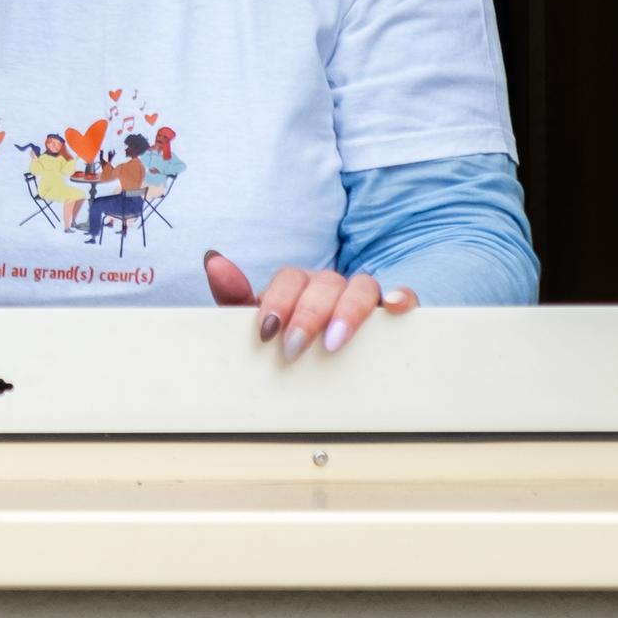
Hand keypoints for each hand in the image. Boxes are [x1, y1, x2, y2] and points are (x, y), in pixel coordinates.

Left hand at [204, 251, 416, 357]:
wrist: (319, 359)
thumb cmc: (288, 339)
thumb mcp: (261, 324)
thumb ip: (234, 296)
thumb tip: (213, 259)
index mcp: (298, 285)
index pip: (288, 279)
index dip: (277, 302)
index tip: (266, 333)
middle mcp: (331, 285)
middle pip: (323, 282)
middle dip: (307, 315)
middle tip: (294, 348)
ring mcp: (363, 296)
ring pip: (362, 285)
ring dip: (348, 311)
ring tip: (334, 343)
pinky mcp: (392, 312)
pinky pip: (404, 295)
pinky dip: (402, 297)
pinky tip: (395, 308)